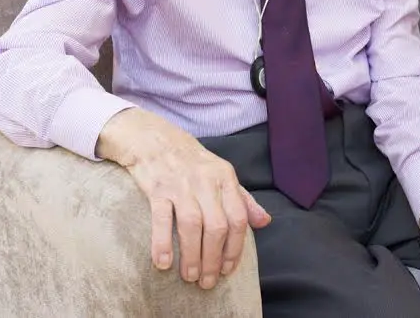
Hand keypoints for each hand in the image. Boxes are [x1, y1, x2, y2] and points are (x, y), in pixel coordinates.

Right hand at [97, 108, 271, 286]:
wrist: (154, 138)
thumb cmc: (192, 161)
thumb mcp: (222, 174)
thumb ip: (243, 199)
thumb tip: (265, 222)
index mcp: (225, 177)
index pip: (238, 218)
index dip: (235, 248)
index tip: (229, 269)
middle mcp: (206, 181)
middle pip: (217, 226)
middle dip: (214, 258)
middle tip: (208, 281)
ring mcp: (181, 184)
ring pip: (192, 225)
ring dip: (192, 255)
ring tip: (190, 276)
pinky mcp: (157, 188)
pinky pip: (161, 219)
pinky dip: (163, 243)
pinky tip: (163, 263)